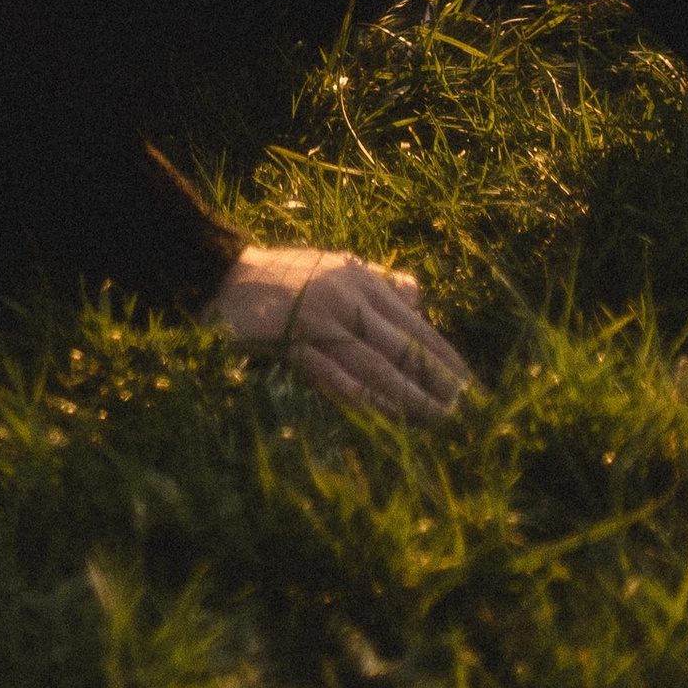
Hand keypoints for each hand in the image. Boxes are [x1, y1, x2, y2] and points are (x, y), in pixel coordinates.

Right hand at [207, 245, 473, 425]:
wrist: (221, 276)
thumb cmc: (283, 277)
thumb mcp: (336, 268)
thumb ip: (378, 283)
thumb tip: (418, 295)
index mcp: (359, 277)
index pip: (413, 320)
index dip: (442, 354)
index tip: (467, 382)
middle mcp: (345, 296)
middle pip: (399, 344)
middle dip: (434, 379)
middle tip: (463, 409)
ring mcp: (318, 320)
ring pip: (374, 364)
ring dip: (408, 395)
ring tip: (435, 419)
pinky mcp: (292, 342)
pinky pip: (334, 377)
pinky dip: (363, 398)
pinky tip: (385, 417)